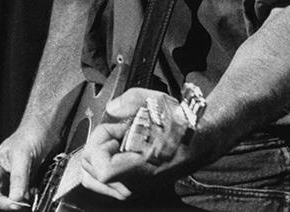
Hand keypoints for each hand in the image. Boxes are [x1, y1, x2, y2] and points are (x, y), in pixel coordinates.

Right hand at [0, 124, 56, 210]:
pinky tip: (35, 197)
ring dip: (20, 206)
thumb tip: (16, 198)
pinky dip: (30, 202)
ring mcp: (14, 185)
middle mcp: (1, 180)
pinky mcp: (27, 187)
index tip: (15, 204)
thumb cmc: (29, 135)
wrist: (46, 129)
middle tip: (21, 206)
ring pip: (12, 203)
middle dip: (8, 207)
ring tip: (29, 202)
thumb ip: (18, 177)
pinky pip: (25, 200)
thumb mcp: (22, 155)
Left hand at [78, 88, 194, 198]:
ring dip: (101, 153)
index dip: (102, 139)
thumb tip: (113, 107)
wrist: (199, 142)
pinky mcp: (130, 189)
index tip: (118, 127)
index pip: (98, 164)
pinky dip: (105, 162)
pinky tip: (122, 149)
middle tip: (121, 131)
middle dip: (100, 143)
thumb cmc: (183, 127)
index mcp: (138, 170)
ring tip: (121, 140)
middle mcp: (131, 186)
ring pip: (92, 175)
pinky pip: (101, 180)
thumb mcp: (158, 101)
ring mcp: (130, 190)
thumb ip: (131, 99)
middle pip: (89, 167)